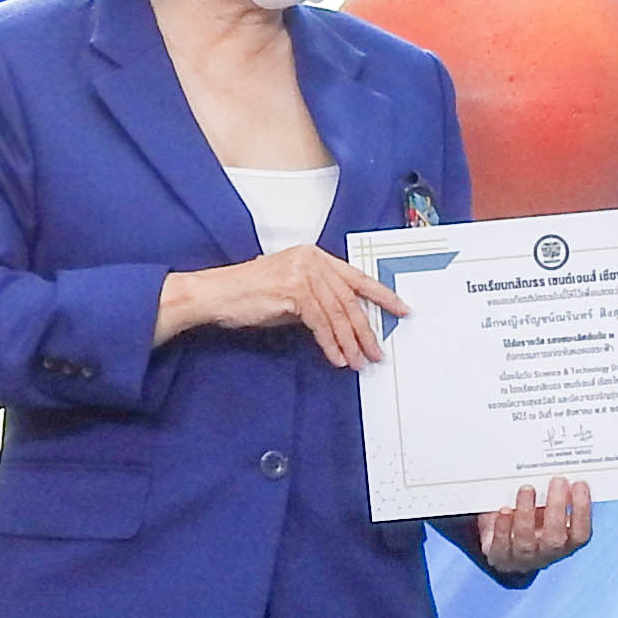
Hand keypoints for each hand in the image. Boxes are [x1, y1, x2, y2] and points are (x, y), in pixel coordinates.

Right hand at [164, 246, 407, 370]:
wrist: (216, 295)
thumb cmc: (249, 295)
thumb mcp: (292, 294)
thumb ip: (319, 301)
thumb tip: (346, 323)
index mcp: (315, 256)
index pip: (357, 277)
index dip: (382, 295)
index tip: (400, 309)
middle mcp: (312, 260)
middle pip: (349, 300)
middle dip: (365, 330)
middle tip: (376, 351)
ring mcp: (302, 272)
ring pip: (337, 314)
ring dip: (349, 343)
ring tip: (357, 362)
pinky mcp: (293, 290)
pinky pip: (320, 323)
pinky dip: (330, 343)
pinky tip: (335, 357)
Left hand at [476, 479, 592, 577]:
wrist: (505, 546)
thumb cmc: (533, 522)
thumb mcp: (548, 512)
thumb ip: (556, 498)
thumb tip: (560, 471)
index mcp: (565, 544)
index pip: (580, 534)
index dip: (582, 510)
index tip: (579, 483)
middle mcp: (546, 554)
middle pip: (554, 538)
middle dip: (557, 507)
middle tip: (557, 481)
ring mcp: (522, 558)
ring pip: (526, 541)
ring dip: (527, 514)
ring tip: (527, 489)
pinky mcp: (499, 557)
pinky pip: (500, 546)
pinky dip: (503, 528)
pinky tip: (503, 510)